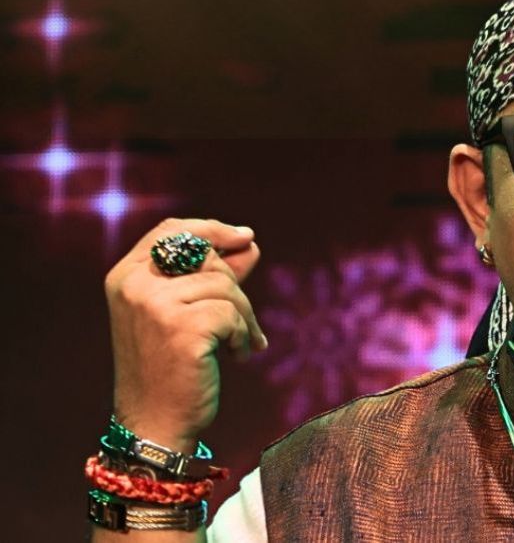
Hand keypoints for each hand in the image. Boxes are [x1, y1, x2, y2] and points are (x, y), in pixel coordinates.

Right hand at [105, 218, 266, 452]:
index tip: (246, 237)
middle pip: (208, 257)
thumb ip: (212, 276)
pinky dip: (243, 335)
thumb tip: (248, 242)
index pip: (173, 230)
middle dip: (236, 286)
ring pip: (225, 285)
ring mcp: (155, 305)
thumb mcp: (185, 313)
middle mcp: (134, 285)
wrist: (155, 423)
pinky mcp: (181, 327)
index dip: (213, 229)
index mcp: (126, 276)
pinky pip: (232, 313)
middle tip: (244, 321)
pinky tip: (235, 355)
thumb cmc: (171, 367)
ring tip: (240, 342)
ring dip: (244, 316)